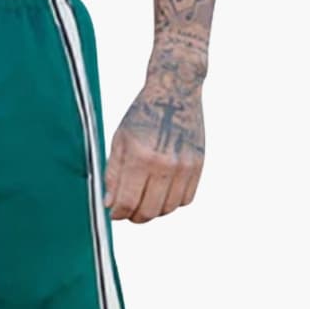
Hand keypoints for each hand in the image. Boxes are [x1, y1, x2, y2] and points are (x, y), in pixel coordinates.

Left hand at [104, 67, 205, 223]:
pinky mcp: (198, 165)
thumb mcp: (119, 141)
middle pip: (149, 211)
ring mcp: (185, 166)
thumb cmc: (142, 116)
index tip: (114, 212)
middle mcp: (165, 163)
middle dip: (134, 217)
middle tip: (128, 211)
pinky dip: (172, 202)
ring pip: (168, 209)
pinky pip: (185, 199)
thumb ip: (113, 175)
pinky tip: (162, 191)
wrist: (175, 91)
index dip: (118, 213)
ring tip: (144, 200)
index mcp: (140, 156)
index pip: (128, 202)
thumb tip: (110, 205)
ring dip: (153, 211)